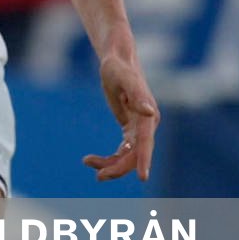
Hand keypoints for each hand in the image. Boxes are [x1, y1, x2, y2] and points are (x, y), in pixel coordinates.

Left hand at [82, 53, 159, 182]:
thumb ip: (137, 95)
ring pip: (127, 157)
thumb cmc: (118, 67)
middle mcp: (147, 126)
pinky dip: (107, 158)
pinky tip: (89, 159)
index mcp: (149, 117)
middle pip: (135, 155)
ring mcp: (139, 130)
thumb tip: (151, 112)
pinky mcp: (129, 130)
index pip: (147, 143)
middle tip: (98, 176)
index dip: (144, 160)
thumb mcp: (124, 79)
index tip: (142, 178)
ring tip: (87, 162)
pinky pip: (121, 151)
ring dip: (109, 165)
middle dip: (118, 168)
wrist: (117, 61)